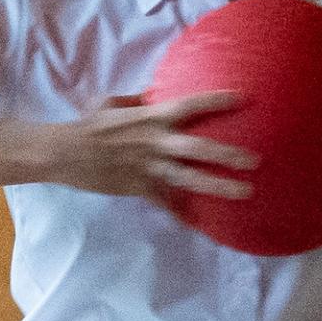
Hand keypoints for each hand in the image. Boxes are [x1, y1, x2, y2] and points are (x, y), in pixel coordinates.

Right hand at [43, 94, 254, 204]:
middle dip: (228, 154)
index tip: (243, 98)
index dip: (216, 101)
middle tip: (255, 160)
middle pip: (198, 149)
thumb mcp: (112, 102)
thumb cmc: (89, 124)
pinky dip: (180, 215)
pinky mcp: (141, 187)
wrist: (66, 152)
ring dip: (218, 185)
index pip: (190, 105)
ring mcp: (150, 167)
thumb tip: (153, 93)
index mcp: (151, 117)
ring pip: (190, 179)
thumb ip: (138, 100)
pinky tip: (199, 227)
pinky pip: (165, 203)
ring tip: (245, 191)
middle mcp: (155, 142)